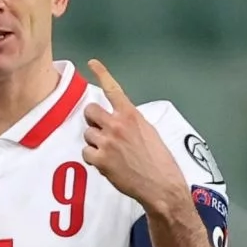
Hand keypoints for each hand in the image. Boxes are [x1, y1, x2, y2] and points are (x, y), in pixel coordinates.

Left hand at [82, 61, 189, 214]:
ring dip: (95, 142)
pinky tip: (107, 164)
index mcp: (131, 114)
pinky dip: (93, 158)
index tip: (92, 63)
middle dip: (93, 120)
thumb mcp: (148, 131)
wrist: (160, 184)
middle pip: (90, 111)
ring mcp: (107, 141)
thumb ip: (130, 121)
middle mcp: (117, 124)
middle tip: (102, 131)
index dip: (102, 73)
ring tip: (111, 152)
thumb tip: (117, 119)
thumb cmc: (158, 159)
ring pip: (87, 133)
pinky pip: (85, 152)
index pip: (113, 89)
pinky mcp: (100, 159)